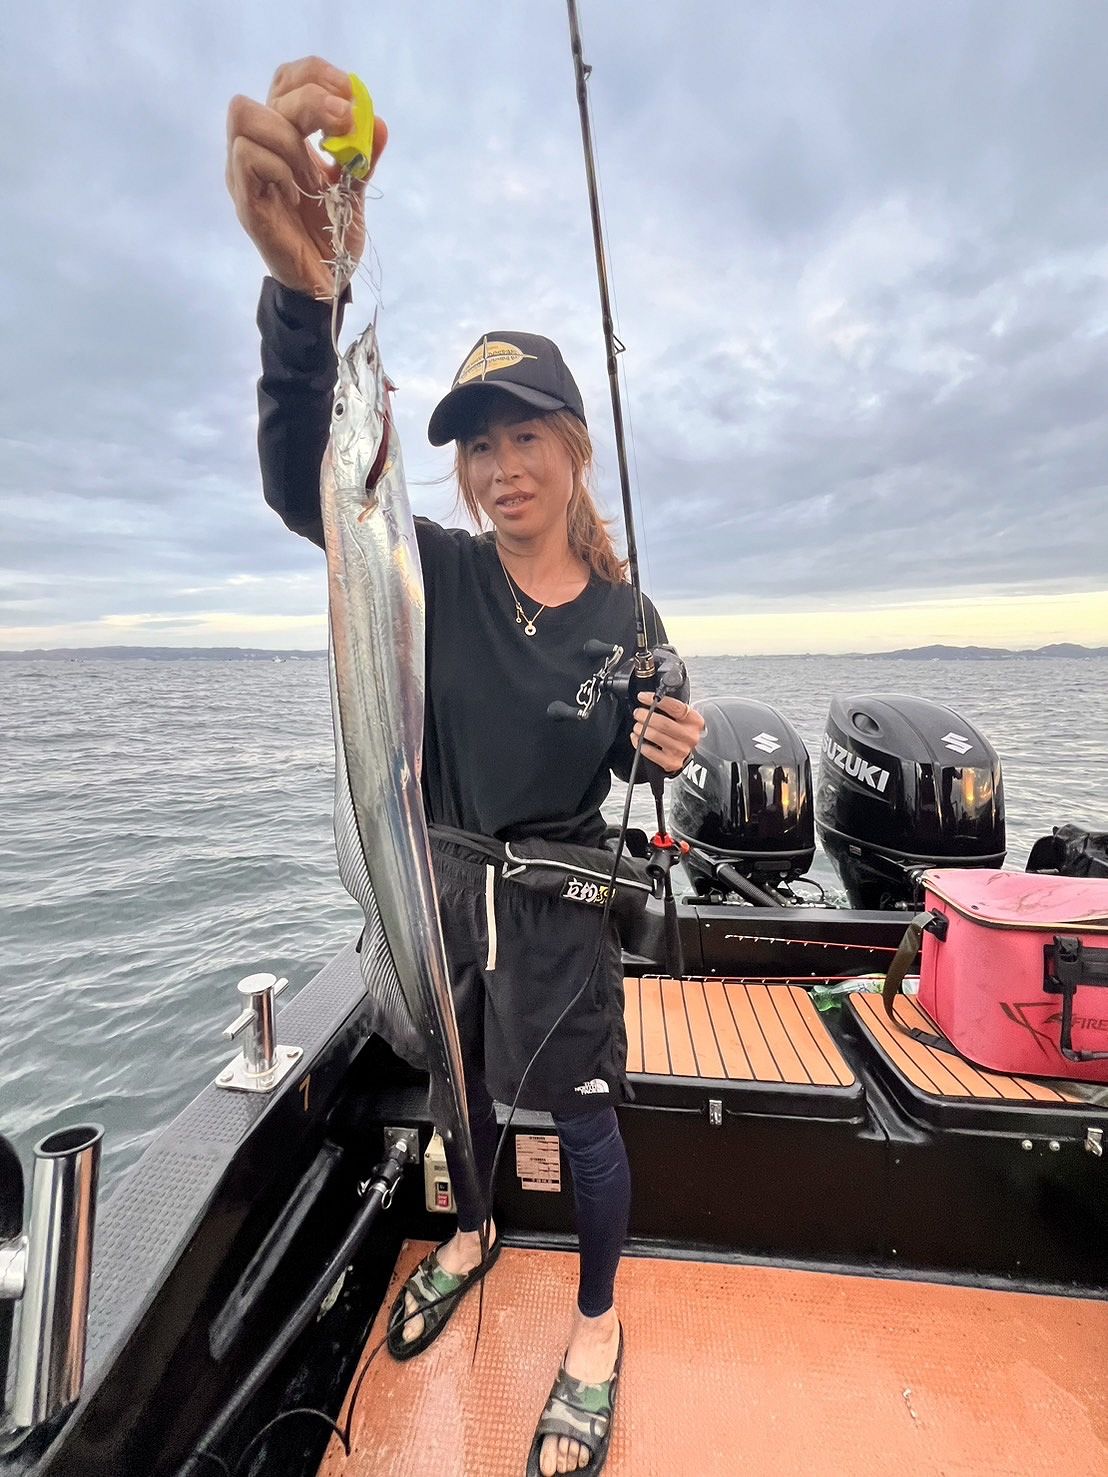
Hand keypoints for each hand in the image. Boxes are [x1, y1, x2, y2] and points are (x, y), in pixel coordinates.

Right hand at [225, 56, 388, 297]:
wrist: (324, 283)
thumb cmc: (333, 235)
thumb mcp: (353, 191)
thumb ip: (363, 158)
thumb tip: (379, 123)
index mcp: (285, 135)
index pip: (288, 79)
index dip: (317, 76)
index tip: (350, 97)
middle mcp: (260, 146)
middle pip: (273, 92)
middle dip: (314, 103)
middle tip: (344, 126)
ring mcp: (246, 172)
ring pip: (249, 116)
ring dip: (291, 139)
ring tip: (312, 177)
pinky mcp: (245, 199)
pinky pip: (248, 156)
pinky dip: (279, 167)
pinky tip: (296, 193)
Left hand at [632, 692, 705, 774]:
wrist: (684, 753)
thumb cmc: (679, 731)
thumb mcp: (681, 717)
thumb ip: (669, 707)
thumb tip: (649, 698)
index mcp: (694, 721)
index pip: (675, 707)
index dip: (657, 701)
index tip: (642, 697)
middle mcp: (690, 736)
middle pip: (664, 723)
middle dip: (646, 716)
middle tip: (637, 713)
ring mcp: (682, 750)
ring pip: (656, 736)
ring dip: (642, 730)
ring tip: (637, 726)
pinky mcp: (672, 762)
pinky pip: (651, 752)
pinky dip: (640, 743)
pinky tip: (637, 738)